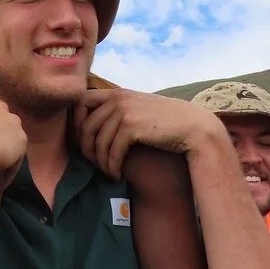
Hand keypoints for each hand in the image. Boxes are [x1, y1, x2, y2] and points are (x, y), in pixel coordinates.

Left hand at [74, 89, 226, 179]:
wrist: (194, 127)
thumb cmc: (167, 122)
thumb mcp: (140, 108)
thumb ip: (120, 111)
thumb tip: (97, 125)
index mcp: (117, 93)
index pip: (81, 101)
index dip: (76, 122)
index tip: (83, 140)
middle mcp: (118, 99)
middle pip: (86, 126)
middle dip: (86, 149)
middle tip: (93, 164)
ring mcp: (124, 112)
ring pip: (98, 142)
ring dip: (100, 163)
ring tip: (108, 172)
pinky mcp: (132, 128)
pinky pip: (112, 152)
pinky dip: (111, 167)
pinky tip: (116, 175)